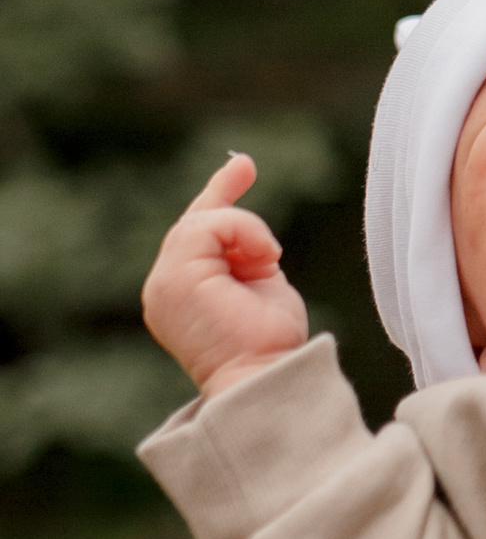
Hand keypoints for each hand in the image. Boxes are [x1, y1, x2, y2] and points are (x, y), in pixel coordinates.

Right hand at [140, 154, 308, 397]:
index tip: (239, 165)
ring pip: (202, 222)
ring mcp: (164, 283)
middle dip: (221, 193)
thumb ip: (245, 256)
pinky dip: (243, 231)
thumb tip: (253, 236)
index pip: (191, 238)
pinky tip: (264, 256)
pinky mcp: (175, 277)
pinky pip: (210, 226)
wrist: (263, 374)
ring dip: (245, 230)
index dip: (215, 200)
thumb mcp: (258, 284)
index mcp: (179, 294)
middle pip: (192, 225)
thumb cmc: (268, 342)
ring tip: (268, 257)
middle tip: (244, 163)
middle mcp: (163, 288)